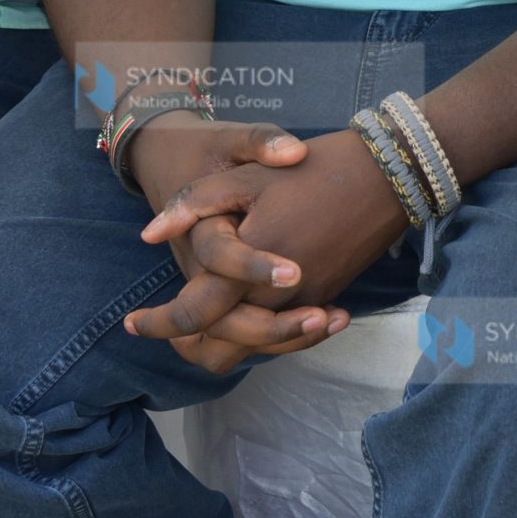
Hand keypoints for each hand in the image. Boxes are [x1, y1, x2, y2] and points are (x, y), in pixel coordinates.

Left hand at [131, 127, 409, 369]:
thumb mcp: (246, 175)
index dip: (157, 323)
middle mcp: (277, 298)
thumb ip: (194, 205)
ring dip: (220, 344)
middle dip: (183, 343)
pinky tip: (238, 312)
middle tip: (154, 328)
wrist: (386, 176)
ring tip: (193, 328)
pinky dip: (256, 332)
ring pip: (252, 347)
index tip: (130, 324)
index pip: (193, 315)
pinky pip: (281, 332)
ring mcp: (306, 302)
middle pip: (220, 346)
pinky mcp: (325, 298)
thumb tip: (148, 236)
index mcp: (249, 271)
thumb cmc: (311, 170)